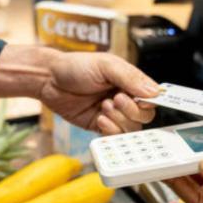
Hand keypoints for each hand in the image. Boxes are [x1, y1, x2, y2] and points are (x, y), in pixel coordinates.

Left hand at [0, 46, 158, 133]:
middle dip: (131, 111)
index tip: (141, 100)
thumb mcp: (106, 65)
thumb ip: (130, 77)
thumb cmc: (75, 67)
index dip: (150, 102)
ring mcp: (113, 114)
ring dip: (118, 120)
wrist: (48, 80)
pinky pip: (114, 137)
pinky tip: (100, 120)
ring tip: (103, 107)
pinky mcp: (100, 126)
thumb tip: (154, 92)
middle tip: (115, 100)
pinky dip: (110, 131)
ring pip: (131, 129)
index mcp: (130, 82)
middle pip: (144, 116)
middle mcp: (125, 98)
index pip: (152, 97)